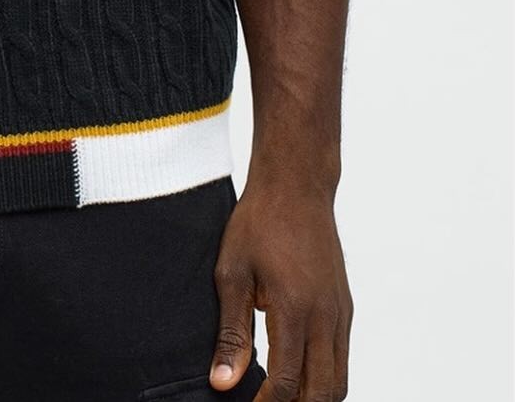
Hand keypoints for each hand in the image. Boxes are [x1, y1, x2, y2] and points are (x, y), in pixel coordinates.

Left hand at [208, 177, 352, 399]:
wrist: (295, 186)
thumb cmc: (258, 223)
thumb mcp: (232, 274)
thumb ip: (231, 333)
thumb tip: (223, 382)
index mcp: (294, 309)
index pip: (288, 383)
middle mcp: (326, 317)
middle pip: (321, 393)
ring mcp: (341, 313)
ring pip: (339, 381)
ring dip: (313, 398)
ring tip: (279, 395)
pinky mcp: (345, 307)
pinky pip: (342, 358)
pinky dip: (324, 377)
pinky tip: (298, 373)